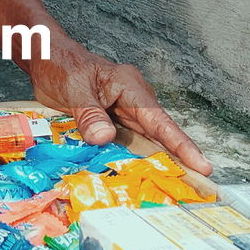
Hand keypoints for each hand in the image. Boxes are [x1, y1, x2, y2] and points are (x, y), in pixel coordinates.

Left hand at [28, 38, 212, 175]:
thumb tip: (105, 138)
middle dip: (179, 160)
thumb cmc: (63, 66)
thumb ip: (90, 115)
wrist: (48, 60)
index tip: (202, 165)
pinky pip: (126, 142)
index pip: (160, 121)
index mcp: (130, 87)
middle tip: (198, 187)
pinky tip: (138, 178)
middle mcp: (133, 100)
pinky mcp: (112, 121)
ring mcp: (124, 111)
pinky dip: (132, 159)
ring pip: (145, 141)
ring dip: (156, 163)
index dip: (181, 145)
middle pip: (160, 134)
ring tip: (177, 189)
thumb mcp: (75, 90)